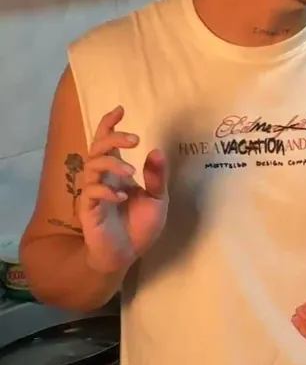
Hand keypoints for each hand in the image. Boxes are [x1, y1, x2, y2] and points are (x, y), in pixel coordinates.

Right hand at [78, 106, 168, 273]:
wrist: (127, 255)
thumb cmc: (140, 226)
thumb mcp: (158, 200)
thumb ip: (157, 177)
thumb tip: (157, 150)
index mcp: (118, 173)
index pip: (108, 143)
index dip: (110, 125)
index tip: (120, 109)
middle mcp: (103, 178)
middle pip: (98, 148)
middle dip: (112, 137)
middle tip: (134, 138)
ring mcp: (94, 193)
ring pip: (92, 166)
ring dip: (112, 164)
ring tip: (132, 173)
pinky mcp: (88, 210)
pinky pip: (90, 193)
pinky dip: (105, 191)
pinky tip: (122, 197)